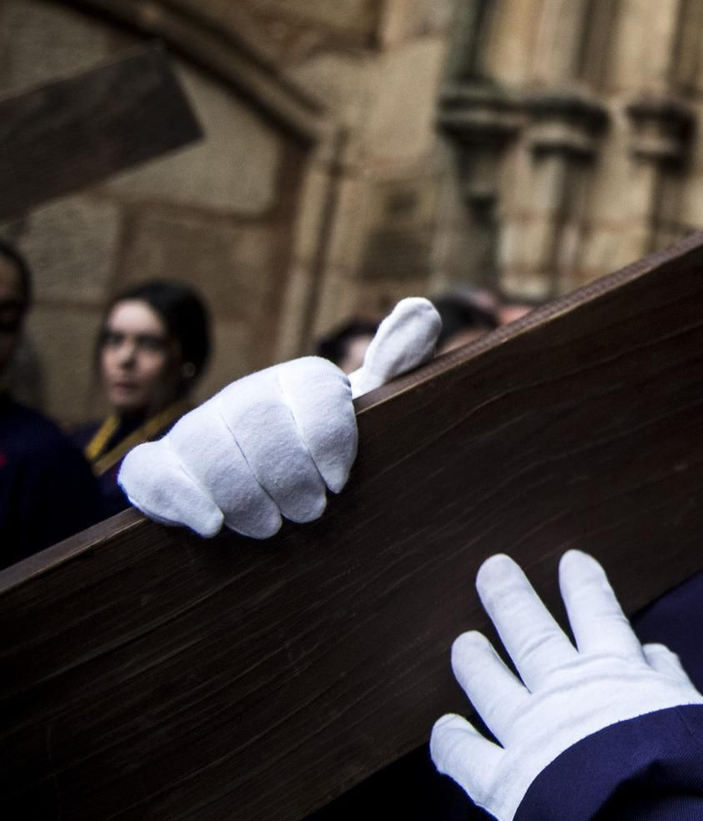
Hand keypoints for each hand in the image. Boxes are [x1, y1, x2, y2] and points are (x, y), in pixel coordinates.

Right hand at [118, 298, 439, 536]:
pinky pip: (150, 469)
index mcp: (298, 381)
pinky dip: (179, 496)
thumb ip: (395, 366)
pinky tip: (211, 525)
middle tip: (310, 512)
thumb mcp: (368, 413)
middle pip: (255, 417)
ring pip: (204, 445)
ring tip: (270, 527)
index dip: (325, 434)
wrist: (274, 488)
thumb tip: (420, 309)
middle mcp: (244, 397)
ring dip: (240, 491)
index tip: (340, 481)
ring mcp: (197, 428)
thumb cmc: (330, 449)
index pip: (310, 388)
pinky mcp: (159, 463)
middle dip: (284, 470)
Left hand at [431, 552, 702, 820]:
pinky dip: (451, 743)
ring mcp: (528, 732)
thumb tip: (656, 652)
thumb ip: (668, 679)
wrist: (645, 807)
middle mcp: (564, 690)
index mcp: (614, 670)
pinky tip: (442, 729)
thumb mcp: (688, 709)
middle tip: (493, 568)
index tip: (571, 559)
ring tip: (462, 641)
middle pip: (531, 635)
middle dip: (511, 599)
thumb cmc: (679, 761)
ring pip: (492, 686)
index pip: (597, 614)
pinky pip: (467, 757)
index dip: (584, 585)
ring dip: (476, 662)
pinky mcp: (504, 780)